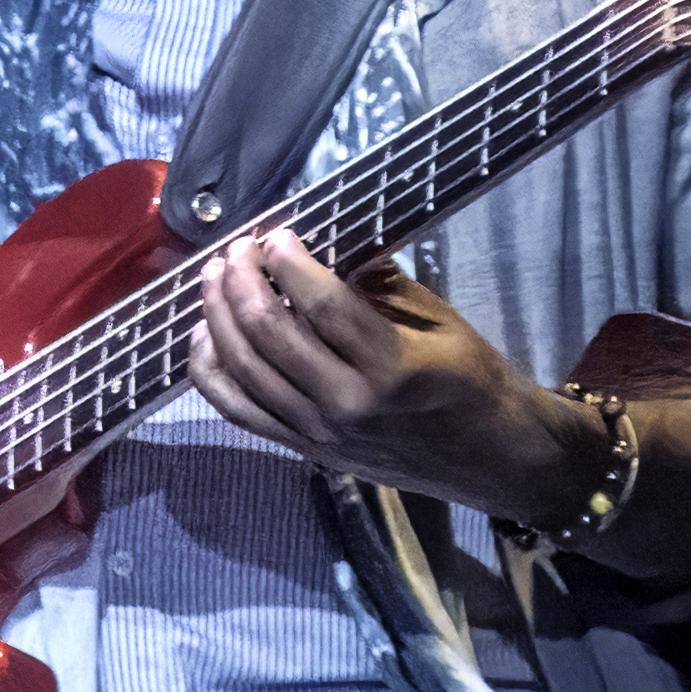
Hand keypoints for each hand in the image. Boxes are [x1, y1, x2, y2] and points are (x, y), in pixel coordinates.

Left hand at [184, 232, 607, 518]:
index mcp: (390, 367)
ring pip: (245, 369)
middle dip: (242, 281)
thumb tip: (328, 248)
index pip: (321, 305)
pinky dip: (211, 371)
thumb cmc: (471, 379)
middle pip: (271, 333)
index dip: (289, 264)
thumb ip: (380, 286)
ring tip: (213, 277)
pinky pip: (238, 409)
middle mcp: (346, 403)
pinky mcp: (302, 449)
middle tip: (235, 249)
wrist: (487, 457)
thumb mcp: (440, 322)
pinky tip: (202, 336)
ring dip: (219, 316)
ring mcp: (317, 432)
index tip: (274, 234)